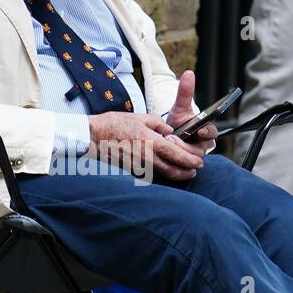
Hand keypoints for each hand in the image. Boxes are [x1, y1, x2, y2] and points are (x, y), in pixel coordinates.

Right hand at [87, 111, 203, 181]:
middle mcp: (147, 157)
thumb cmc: (115, 124)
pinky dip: (160, 173)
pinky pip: (150, 174)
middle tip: (194, 171)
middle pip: (173, 171)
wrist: (93, 136)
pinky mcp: (131, 170)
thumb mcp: (141, 118)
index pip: (177, 155)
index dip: (190, 161)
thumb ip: (159, 125)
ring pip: (162, 174)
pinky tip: (163, 169)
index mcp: (152, 142)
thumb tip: (170, 132)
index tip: (199, 162)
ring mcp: (139, 166)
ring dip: (175, 174)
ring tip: (183, 172)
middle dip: (186, 172)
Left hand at [164, 70, 217, 162]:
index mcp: (205, 132)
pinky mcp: (184, 166)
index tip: (199, 129)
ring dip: (178, 152)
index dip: (207, 132)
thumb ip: (185, 93)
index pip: (212, 134)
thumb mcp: (180, 107)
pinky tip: (163, 155)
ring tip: (166, 143)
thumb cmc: (178, 122)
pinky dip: (173, 162)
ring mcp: (194, 157)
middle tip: (172, 137)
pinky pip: (182, 167)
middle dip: (186, 145)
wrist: (168, 136)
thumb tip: (189, 73)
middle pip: (200, 150)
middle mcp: (202, 146)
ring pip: (191, 160)